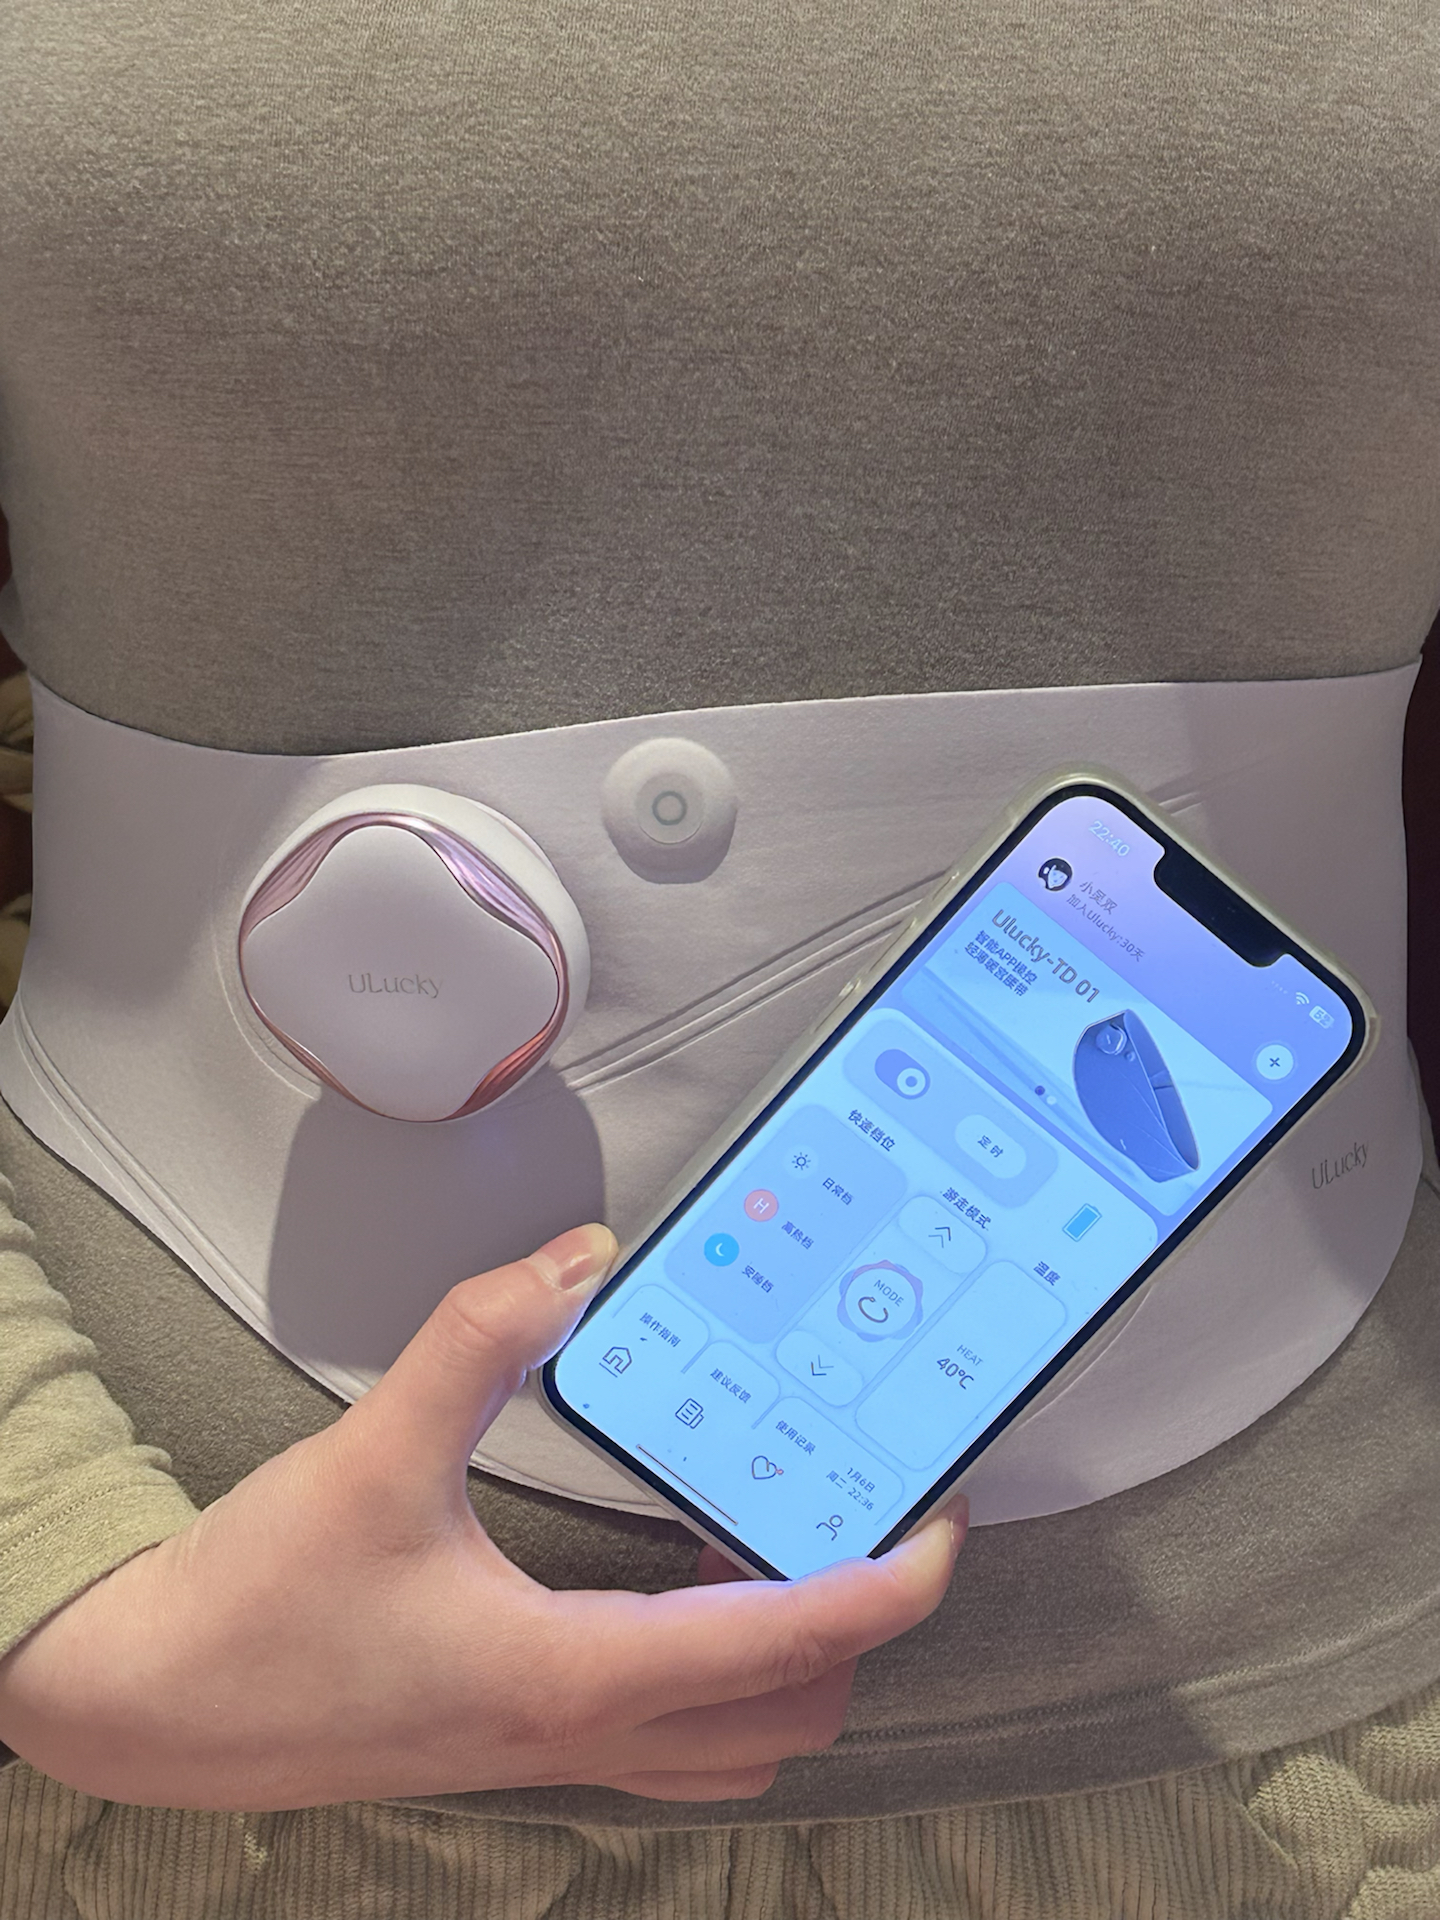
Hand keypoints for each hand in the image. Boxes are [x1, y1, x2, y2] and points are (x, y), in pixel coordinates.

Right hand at [0, 1225, 966, 1809]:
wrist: (143, 1707)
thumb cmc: (256, 1608)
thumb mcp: (372, 1456)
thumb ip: (479, 1341)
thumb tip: (576, 1260)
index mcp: (572, 1672)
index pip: (788, 1646)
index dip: (886, 1588)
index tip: (943, 1528)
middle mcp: (579, 1730)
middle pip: (790, 1715)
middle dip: (857, 1630)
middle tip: (865, 1519)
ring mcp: (547, 1753)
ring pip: (733, 1744)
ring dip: (791, 1664)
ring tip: (789, 1550)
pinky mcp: (511, 1742)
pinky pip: (664, 1735)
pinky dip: (718, 1676)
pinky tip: (679, 1590)